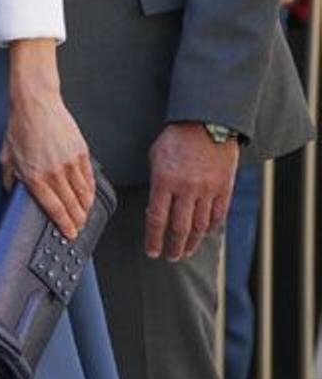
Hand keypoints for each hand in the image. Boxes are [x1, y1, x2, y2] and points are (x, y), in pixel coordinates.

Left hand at [0, 41, 94, 239]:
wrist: (36, 104)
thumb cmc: (20, 128)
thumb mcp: (6, 157)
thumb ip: (9, 179)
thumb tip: (11, 194)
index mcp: (34, 177)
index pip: (54, 209)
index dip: (64, 225)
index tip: (69, 234)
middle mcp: (54, 173)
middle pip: (71, 205)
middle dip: (76, 221)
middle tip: (78, 227)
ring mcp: (70, 163)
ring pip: (83, 194)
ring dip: (85, 208)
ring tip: (85, 215)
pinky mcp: (81, 152)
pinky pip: (89, 177)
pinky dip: (90, 190)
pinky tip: (89, 196)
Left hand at [146, 122, 238, 260]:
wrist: (207, 121)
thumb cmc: (176, 137)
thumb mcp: (155, 156)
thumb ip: (156, 184)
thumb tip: (154, 208)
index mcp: (164, 181)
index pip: (156, 219)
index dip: (153, 240)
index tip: (152, 252)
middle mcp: (186, 189)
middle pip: (178, 228)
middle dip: (173, 247)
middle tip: (170, 257)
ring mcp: (207, 189)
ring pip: (199, 226)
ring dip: (192, 242)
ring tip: (186, 251)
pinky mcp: (224, 187)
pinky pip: (218, 215)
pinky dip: (210, 227)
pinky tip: (204, 233)